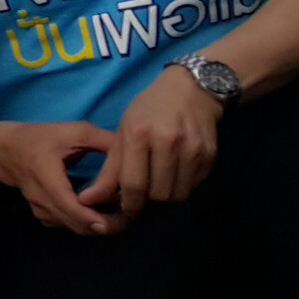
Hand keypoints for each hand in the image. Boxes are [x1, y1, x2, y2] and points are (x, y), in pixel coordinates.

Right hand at [0, 119, 120, 234]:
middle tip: (131, 214)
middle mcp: (43, 202)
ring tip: (119, 211)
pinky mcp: (44, 216)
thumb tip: (135, 153)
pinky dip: (85, 223)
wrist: (3, 150)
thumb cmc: (38, 138)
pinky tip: (98, 211)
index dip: (99, 218)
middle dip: (108, 225)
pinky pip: (68, 226)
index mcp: (48, 179)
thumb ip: (104, 141)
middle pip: (79, 226)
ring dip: (98, 224)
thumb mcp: (73, 131)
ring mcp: (41, 212)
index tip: (125, 215)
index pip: (74, 209)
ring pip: (76, 229)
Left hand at [82, 67, 222, 219]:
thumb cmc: (149, 110)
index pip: (133, 184)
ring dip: (166, 194)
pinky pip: (194, 186)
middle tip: (144, 187)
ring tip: (159, 179)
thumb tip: (89, 200)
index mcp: (139, 133)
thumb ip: (110, 169)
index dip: (128, 203)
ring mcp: (192, 147)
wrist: (190, 90)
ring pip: (178, 194)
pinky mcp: (210, 154)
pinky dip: (183, 185)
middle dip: (147, 198)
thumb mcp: (123, 132)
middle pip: (157, 194)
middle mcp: (168, 140)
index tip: (126, 208)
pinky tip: (176, 170)